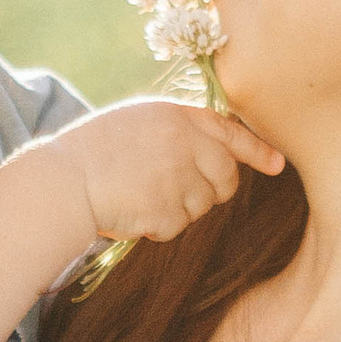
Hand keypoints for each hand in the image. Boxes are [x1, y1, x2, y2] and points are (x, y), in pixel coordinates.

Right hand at [57, 96, 283, 245]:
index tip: (277, 164)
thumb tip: (216, 151)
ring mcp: (179, 179)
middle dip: (215, 189)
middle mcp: (184, 143)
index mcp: (176, 116)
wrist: (63, 182)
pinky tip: (133, 211)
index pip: (229, 132)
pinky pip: (178, 226)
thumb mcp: (138, 122)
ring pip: (203, 204)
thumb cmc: (93, 152)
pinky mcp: (168, 212)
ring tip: (142, 194)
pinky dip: (160, 225)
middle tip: (183, 191)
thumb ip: (177, 130)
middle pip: (226, 176)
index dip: (257, 150)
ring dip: (181, 207)